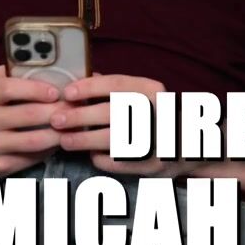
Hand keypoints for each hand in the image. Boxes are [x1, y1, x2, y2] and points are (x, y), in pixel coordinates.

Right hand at [0, 67, 62, 176]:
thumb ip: (11, 73)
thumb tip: (47, 63)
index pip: (9, 88)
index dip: (36, 89)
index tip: (57, 91)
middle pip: (28, 115)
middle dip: (57, 111)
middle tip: (76, 108)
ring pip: (33, 140)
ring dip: (58, 133)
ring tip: (73, 126)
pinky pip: (31, 157)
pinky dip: (49, 149)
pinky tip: (58, 141)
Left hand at [53, 74, 197, 175]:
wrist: (188, 146)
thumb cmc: (156, 115)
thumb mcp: (143, 94)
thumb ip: (116, 87)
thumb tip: (83, 80)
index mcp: (153, 91)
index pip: (117, 84)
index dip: (89, 88)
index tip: (67, 93)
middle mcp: (156, 113)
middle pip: (110, 113)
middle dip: (79, 117)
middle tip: (56, 119)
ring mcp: (155, 140)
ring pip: (111, 140)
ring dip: (83, 140)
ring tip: (64, 140)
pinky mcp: (151, 164)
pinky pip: (116, 162)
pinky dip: (99, 158)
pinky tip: (90, 154)